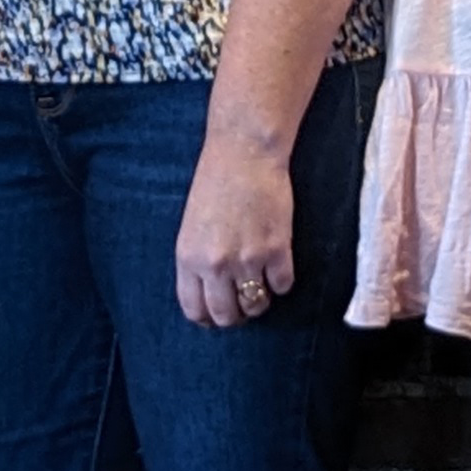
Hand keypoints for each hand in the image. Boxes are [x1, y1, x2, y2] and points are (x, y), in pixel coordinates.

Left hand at [174, 134, 295, 328]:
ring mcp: (246, 259)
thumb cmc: (216, 183)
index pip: (194, 309)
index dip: (208, 318)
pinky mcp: (276, 250)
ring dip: (260, 300)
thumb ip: (197, 261)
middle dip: (236, 315)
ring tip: (260, 283)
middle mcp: (214, 264)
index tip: (217, 314)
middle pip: (226, 316)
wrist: (244, 153)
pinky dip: (282, 280)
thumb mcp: (192, 226)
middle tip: (243, 304)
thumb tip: (210, 292)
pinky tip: (278, 263)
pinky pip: (282, 286)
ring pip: (256, 306)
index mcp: (188, 258)